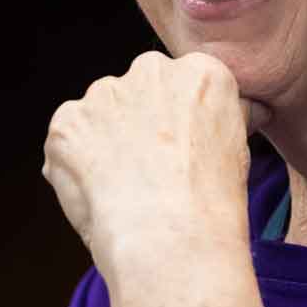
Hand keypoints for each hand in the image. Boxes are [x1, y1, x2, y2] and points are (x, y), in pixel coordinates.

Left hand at [43, 51, 263, 284]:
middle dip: (138, 126)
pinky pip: (68, 142)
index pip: (183, 88)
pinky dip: (76, 166)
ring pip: (99, 116)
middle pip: (139, 94)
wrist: (171, 236)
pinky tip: (100, 196)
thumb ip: (223, 119)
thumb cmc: (211, 203)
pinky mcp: (67, 122)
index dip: (179, 126)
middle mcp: (151, 70)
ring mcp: (104, 93)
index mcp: (200, 72)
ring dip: (104, 144)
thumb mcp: (239, 150)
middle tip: (149, 174)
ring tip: (123, 191)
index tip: (180, 156)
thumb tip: (237, 113)